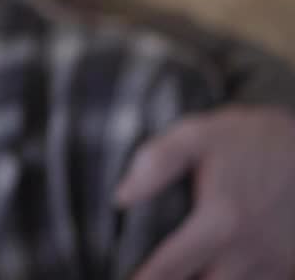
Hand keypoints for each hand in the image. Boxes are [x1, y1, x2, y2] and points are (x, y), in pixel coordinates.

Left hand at [115, 106, 294, 279]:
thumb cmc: (254, 140)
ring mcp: (274, 264)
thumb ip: (157, 161)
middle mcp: (249, 252)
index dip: (143, 279)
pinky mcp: (291, 266)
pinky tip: (213, 266)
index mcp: (221, 222)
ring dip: (205, 279)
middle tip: (153, 272)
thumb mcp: (199, 134)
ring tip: (184, 267)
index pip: (169, 268)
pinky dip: (233, 278)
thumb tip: (122, 196)